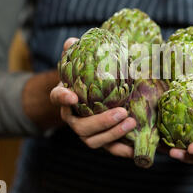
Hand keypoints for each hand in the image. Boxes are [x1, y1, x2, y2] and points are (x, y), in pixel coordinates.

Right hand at [50, 37, 136, 157]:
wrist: (91, 94)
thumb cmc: (86, 77)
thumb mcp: (80, 62)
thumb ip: (75, 52)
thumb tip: (72, 42)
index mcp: (65, 98)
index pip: (56, 97)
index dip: (62, 98)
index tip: (71, 96)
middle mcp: (73, 118)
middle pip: (81, 127)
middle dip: (101, 122)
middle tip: (121, 112)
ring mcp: (86, 132)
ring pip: (94, 141)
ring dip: (113, 134)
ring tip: (132, 123)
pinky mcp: (101, 140)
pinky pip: (109, 149)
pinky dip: (121, 150)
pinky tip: (135, 148)